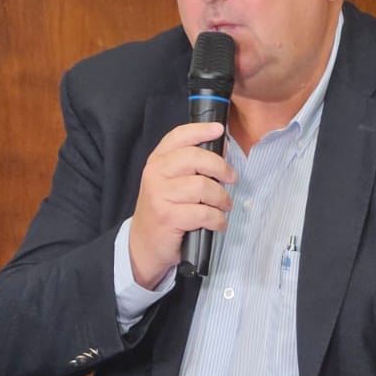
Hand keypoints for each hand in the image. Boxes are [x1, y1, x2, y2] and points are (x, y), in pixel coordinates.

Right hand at [128, 123, 236, 288]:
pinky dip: (218, 219)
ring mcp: (160, 196)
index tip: (219, 131)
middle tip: (231, 179)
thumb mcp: (171, 182)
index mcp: (157, 161)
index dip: (200, 130)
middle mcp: (155, 174)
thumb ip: (191, 164)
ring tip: (223, 206)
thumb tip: (222, 145)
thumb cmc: (165, 210)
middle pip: (195, 158)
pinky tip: (218, 223)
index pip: (178, 136)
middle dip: (221, 168)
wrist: (144, 245)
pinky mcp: (168, 218)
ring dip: (221, 198)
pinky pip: (204, 213)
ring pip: (203, 187)